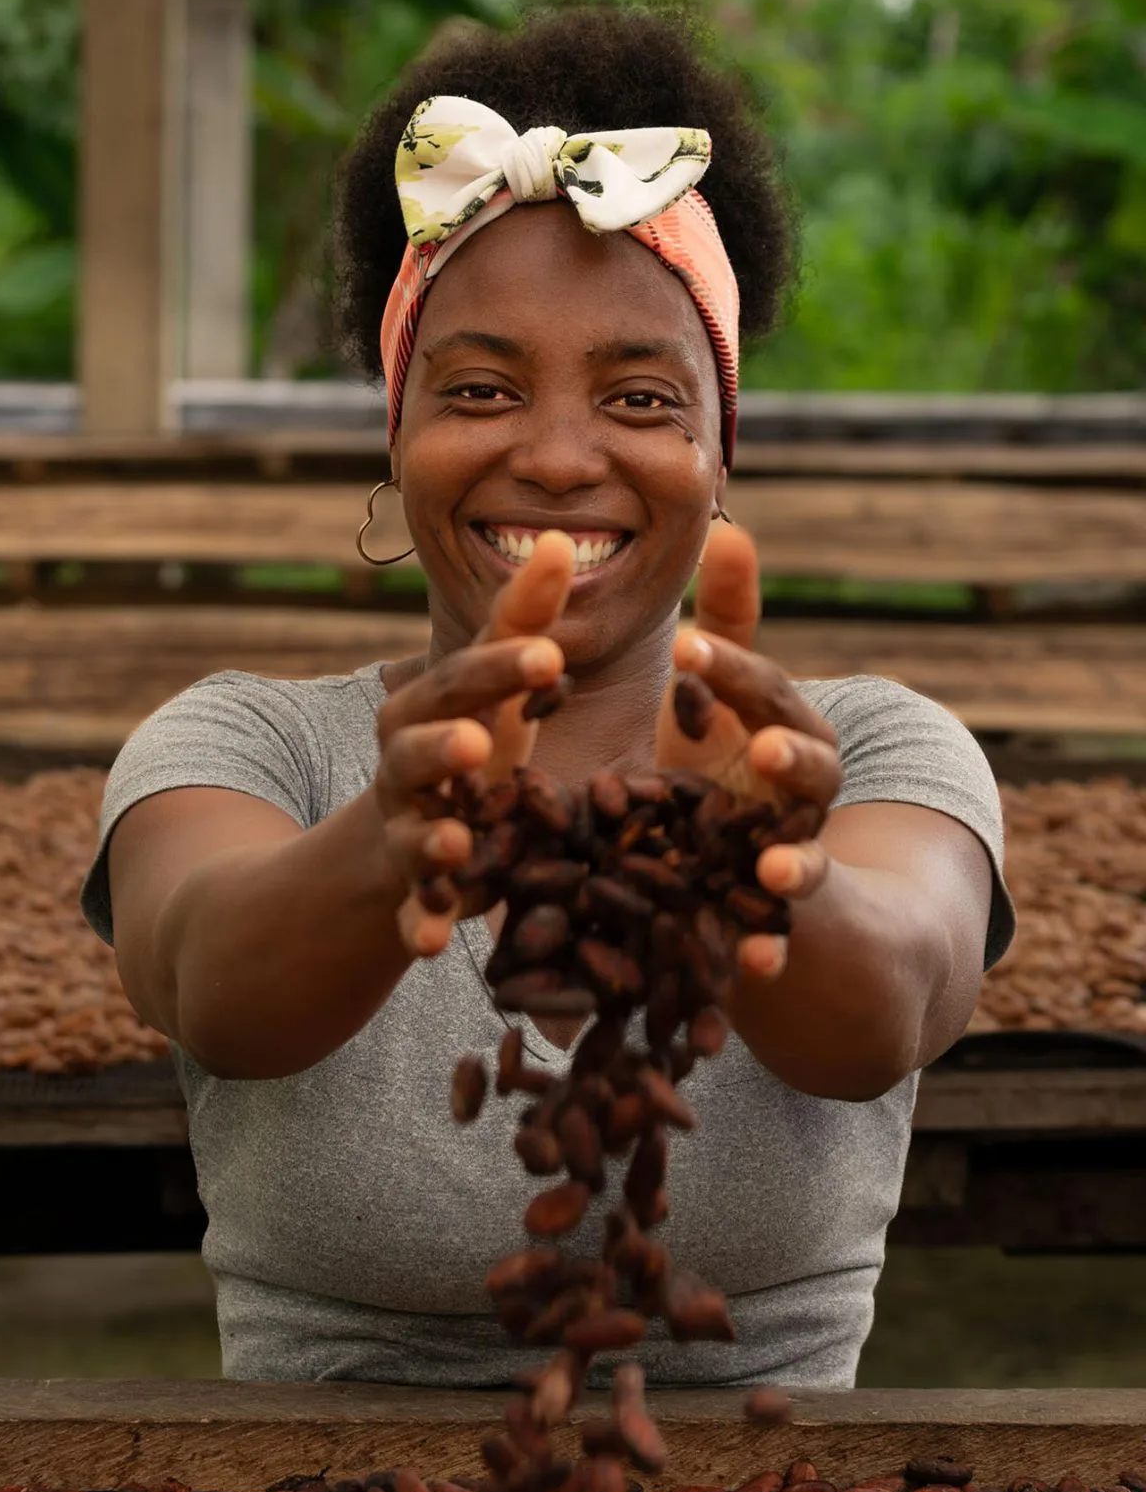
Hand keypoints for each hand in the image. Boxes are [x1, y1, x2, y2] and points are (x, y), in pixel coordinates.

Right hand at [374, 533, 574, 957]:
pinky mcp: (408, 894)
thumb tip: (553, 536)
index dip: (505, 665)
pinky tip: (433, 947)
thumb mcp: (493, 693)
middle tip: (481, 740)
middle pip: (423, 745)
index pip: (469, 676)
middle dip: (447, 742)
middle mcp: (409, 762)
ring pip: (414, 829)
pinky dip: (418, 927)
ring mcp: (405, 828)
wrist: (393, 840)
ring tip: (454, 841)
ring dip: (432, 835)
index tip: (553, 656)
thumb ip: (521, 626)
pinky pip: (410, 915)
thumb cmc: (466, 747)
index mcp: (435, 704)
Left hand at [654, 519, 841, 981]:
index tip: (684, 645)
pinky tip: (756, 966)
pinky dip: (770, 952)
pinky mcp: (775, 925)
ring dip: (793, 861)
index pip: (763, 689)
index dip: (730, 668)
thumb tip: (731, 525)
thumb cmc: (722, 769)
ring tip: (774, 866)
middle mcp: (803, 793)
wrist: (759, 880)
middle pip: (806, 769)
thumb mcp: (712, 705)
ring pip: (802, 857)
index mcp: (782, 728)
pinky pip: (779, 940)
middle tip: (759, 749)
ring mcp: (796, 859)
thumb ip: (727, 626)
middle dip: (787, 757)